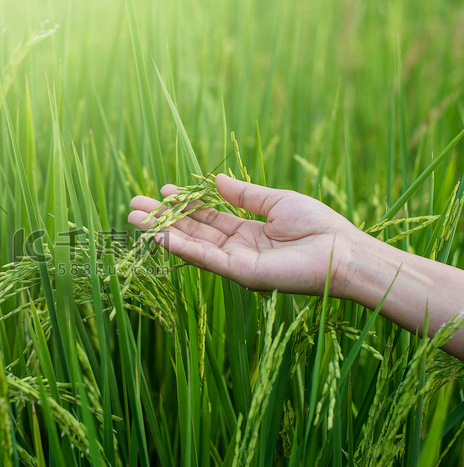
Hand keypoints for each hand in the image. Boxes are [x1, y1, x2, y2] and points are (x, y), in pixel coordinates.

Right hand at [128, 174, 363, 295]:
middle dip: (164, 219)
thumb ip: (245, 194)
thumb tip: (216, 181)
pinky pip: (206, 258)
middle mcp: (238, 249)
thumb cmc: (319, 226)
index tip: (162, 191)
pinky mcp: (241, 273)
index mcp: (248, 232)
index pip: (208, 218)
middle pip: (193, 231)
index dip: (185, 204)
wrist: (343, 252)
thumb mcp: (277, 201)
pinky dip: (182, 246)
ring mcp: (237, 263)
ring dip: (162, 232)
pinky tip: (160, 235)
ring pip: (192, 245)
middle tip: (133, 205)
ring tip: (133, 217)